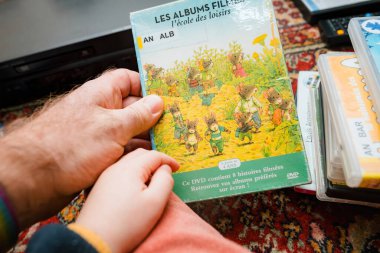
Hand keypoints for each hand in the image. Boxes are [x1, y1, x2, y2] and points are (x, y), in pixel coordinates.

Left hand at [0, 69, 163, 227]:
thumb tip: (156, 103)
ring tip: (166, 144)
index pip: (128, 79)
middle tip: (173, 125)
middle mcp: (99, 110)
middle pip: (131, 106)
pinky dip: (133, 152)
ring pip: (127, 130)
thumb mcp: (112, 127)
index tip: (166, 96)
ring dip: (145, 137)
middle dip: (152, 115)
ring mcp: (97, 133)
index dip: (147, 85)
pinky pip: (119, 148)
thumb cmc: (66, 146)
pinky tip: (147, 158)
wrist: (35, 178)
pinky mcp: (95, 153)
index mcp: (101, 94)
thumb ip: (138, 115)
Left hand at [75, 149, 178, 252]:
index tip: (178, 168)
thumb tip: (165, 169)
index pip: (154, 155)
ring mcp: (105, 177)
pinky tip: (135, 186)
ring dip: (143, 165)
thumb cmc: (127, 224)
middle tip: (166, 171)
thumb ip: (165, 180)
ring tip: (152, 179)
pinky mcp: (99, 187)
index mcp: (130, 169)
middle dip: (155, 160)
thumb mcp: (155, 202)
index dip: (168, 160)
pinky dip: (132, 172)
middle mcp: (115, 168)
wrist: (95, 241)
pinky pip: (119, 171)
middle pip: (139, 155)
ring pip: (128, 162)